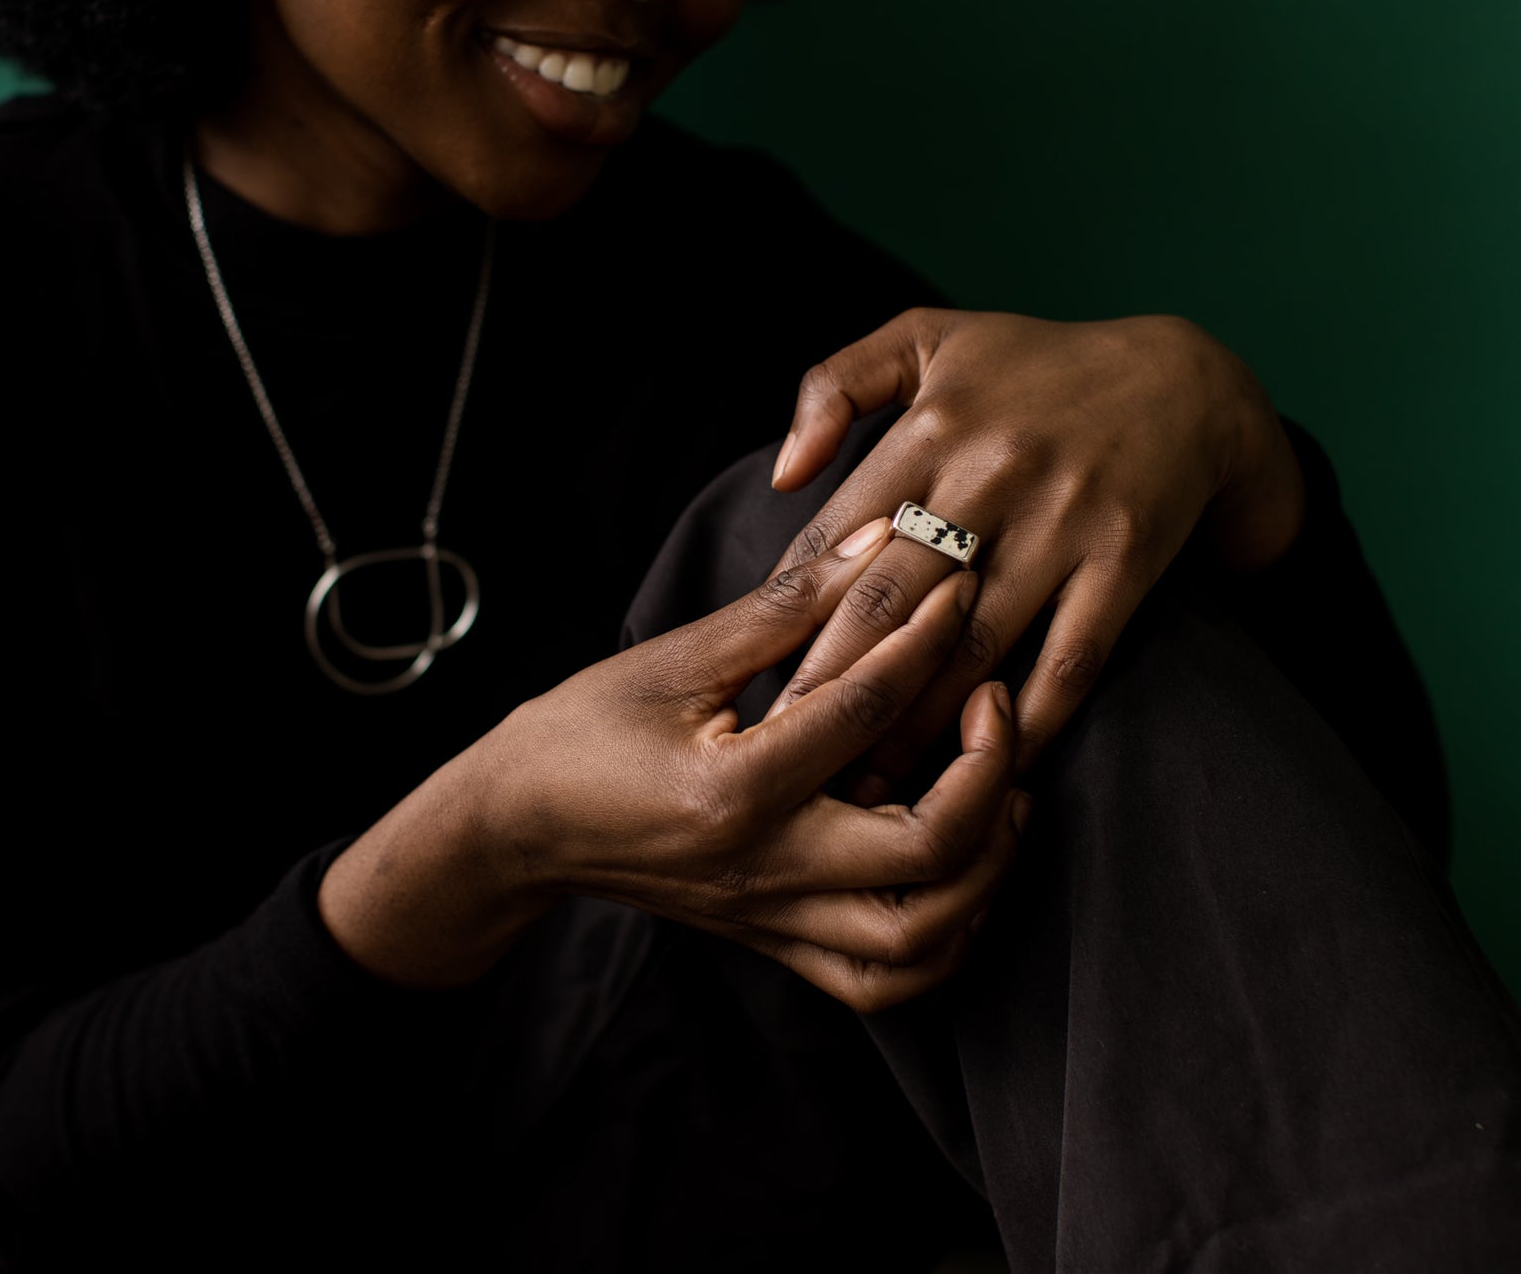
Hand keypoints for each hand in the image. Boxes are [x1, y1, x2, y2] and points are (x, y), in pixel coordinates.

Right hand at [323, 519, 1026, 1012]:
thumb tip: (881, 540)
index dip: (929, 636)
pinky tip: (965, 873)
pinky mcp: (776, 943)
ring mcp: (773, 918)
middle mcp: (764, 868)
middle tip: (995, 706)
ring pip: (921, 940)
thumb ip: (787, 606)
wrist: (518, 829)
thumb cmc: (582, 734)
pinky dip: (946, 936)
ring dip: (987, 870)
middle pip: (927, 853)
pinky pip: (886, 980)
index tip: (961, 586)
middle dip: (990, 776)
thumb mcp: (675, 659)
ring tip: (1003, 794)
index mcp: (733, 789)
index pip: (866, 709)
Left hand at [766, 309, 1303, 787]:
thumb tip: (783, 474)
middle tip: (781, 757)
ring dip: (914, 727)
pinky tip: (981, 770)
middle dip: (830, 687)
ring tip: (863, 788)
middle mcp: (993, 474)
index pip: (836, 539)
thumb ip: (835, 385)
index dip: (787, 617)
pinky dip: (1025, 723)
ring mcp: (1063, 523)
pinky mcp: (1124, 563)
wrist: (1186, 379)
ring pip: (970, 647)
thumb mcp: (929, 338)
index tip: (748, 680)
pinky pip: (1069, 662)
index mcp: (932, 427)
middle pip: (890, 602)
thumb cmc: (1035, 364)